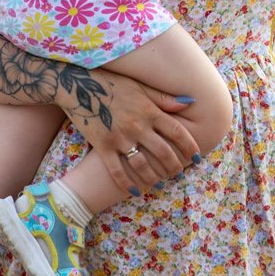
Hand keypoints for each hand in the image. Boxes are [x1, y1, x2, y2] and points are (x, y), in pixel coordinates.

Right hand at [74, 76, 198, 190]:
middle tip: (178, 173)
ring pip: (143, 165)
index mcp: (149, 111)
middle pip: (164, 152)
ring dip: (154, 178)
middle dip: (174, 166)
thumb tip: (190, 102)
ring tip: (160, 183)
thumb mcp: (140, 86)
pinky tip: (135, 191)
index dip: (190, 147)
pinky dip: (127, 184)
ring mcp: (120, 138)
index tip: (196, 157)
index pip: (177, 132)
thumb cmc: (112, 84)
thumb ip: (164, 97)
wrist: (78, 85)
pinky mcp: (103, 147)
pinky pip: (117, 171)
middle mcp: (138, 126)